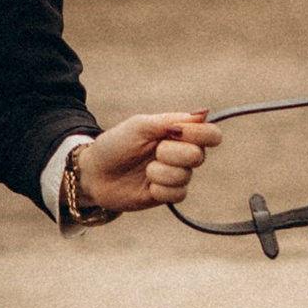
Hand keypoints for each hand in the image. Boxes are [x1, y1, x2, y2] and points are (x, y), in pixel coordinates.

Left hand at [76, 112, 220, 216]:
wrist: (96, 173)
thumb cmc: (116, 144)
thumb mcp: (141, 125)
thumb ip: (172, 120)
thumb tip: (205, 112)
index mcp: (180, 133)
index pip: (211, 134)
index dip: (199, 134)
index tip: (175, 133)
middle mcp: (183, 154)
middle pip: (198, 156)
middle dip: (170, 153)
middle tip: (152, 151)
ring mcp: (177, 175)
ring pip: (185, 176)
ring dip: (159, 172)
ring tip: (145, 170)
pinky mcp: (169, 194)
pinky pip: (178, 194)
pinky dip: (159, 189)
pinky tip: (147, 185)